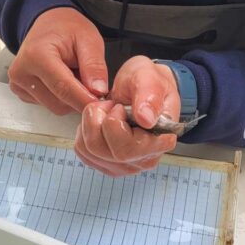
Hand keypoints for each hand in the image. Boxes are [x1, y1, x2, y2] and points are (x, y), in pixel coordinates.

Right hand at [8, 8, 107, 114]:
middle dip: (80, 98)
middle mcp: (22, 72)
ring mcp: (18, 83)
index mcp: (36, 55)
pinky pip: (47, 105)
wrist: (48, 23)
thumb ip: (94, 65)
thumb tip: (98, 91)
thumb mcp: (88, 39)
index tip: (104, 105)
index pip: (64, 89)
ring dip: (71, 98)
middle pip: (59, 103)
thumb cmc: (66, 28)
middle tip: (90, 80)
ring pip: (55, 107)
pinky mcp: (21, 91)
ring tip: (74, 75)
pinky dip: (61, 97)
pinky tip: (62, 80)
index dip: (87, 100)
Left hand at [74, 57, 179, 176]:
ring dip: (90, 124)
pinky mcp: (108, 164)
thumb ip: (149, 96)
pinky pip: (83, 152)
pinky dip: (85, 132)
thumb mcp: (149, 78)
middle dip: (98, 120)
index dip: (114, 123)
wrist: (141, 88)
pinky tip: (100, 122)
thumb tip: (146, 119)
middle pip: (102, 150)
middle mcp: (145, 160)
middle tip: (110, 104)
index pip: (126, 148)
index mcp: (160, 141)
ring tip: (106, 111)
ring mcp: (126, 166)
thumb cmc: (148, 83)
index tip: (119, 107)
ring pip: (89, 151)